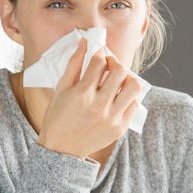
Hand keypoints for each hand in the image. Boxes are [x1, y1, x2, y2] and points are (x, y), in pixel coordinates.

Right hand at [36, 38, 141, 158]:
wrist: (61, 149)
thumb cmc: (58, 117)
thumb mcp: (61, 89)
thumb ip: (73, 64)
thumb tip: (84, 42)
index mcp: (81, 94)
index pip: (99, 62)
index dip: (99, 52)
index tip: (97, 53)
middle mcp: (98, 105)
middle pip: (119, 71)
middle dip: (114, 62)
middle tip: (109, 64)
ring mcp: (111, 118)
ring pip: (133, 87)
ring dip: (127, 78)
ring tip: (119, 80)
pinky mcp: (120, 128)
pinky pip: (134, 105)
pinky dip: (129, 96)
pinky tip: (119, 96)